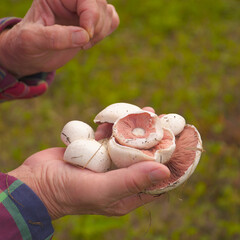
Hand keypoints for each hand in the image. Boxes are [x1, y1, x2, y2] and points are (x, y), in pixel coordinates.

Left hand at [0, 0, 118, 76]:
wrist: (30, 55)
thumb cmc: (26, 45)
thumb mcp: (32, 40)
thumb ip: (55, 37)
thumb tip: (84, 36)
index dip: (90, 16)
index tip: (85, 39)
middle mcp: (71, 0)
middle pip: (100, 4)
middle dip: (96, 26)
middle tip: (83, 44)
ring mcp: (82, 10)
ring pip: (108, 12)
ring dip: (101, 32)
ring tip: (83, 45)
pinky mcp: (90, 23)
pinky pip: (111, 20)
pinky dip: (106, 32)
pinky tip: (88, 42)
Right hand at [9, 106, 169, 219]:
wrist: (36, 181)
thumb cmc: (68, 192)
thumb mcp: (102, 190)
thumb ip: (132, 181)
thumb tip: (165, 170)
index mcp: (128, 194)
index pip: (159, 180)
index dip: (173, 162)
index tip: (184, 143)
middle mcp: (121, 178)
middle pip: (145, 157)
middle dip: (155, 138)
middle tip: (164, 120)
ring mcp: (108, 163)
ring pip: (128, 143)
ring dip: (135, 127)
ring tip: (146, 111)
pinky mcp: (96, 151)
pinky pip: (110, 137)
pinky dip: (112, 127)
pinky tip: (111, 120)